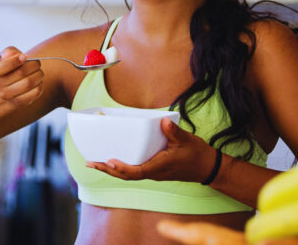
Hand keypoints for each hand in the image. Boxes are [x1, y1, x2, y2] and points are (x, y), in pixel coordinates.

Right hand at [0, 47, 43, 105]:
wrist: (2, 88)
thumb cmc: (5, 66)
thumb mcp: (3, 56)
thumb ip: (9, 52)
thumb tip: (16, 55)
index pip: (1, 67)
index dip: (15, 61)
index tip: (24, 56)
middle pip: (20, 73)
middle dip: (33, 65)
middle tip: (37, 62)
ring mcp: (6, 95)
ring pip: (28, 83)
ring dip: (38, 75)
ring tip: (39, 71)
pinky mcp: (17, 102)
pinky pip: (34, 93)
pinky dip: (40, 85)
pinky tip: (38, 81)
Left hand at [86, 117, 216, 182]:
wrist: (206, 167)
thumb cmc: (196, 154)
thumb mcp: (187, 140)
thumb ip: (174, 131)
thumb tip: (163, 121)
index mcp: (159, 166)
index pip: (137, 172)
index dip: (121, 168)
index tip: (109, 162)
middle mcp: (153, 172)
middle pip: (126, 175)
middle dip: (107, 170)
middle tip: (90, 163)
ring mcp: (152, 173)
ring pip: (128, 175)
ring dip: (110, 170)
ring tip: (94, 163)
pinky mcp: (152, 170)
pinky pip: (133, 171)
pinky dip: (120, 168)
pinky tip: (111, 161)